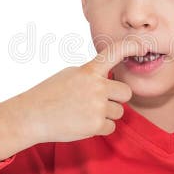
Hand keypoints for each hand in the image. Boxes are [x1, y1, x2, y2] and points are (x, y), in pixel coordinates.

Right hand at [0, 38, 144, 162]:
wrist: (30, 116)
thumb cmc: (49, 94)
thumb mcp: (70, 75)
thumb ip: (92, 75)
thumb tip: (110, 80)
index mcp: (89, 71)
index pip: (114, 52)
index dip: (131, 46)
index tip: (143, 45)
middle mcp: (96, 87)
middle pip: (126, 93)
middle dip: (117, 98)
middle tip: (99, 101)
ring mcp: (97, 106)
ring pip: (119, 112)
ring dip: (106, 115)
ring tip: (83, 113)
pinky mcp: (95, 125)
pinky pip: (111, 127)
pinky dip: (99, 128)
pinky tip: (82, 123)